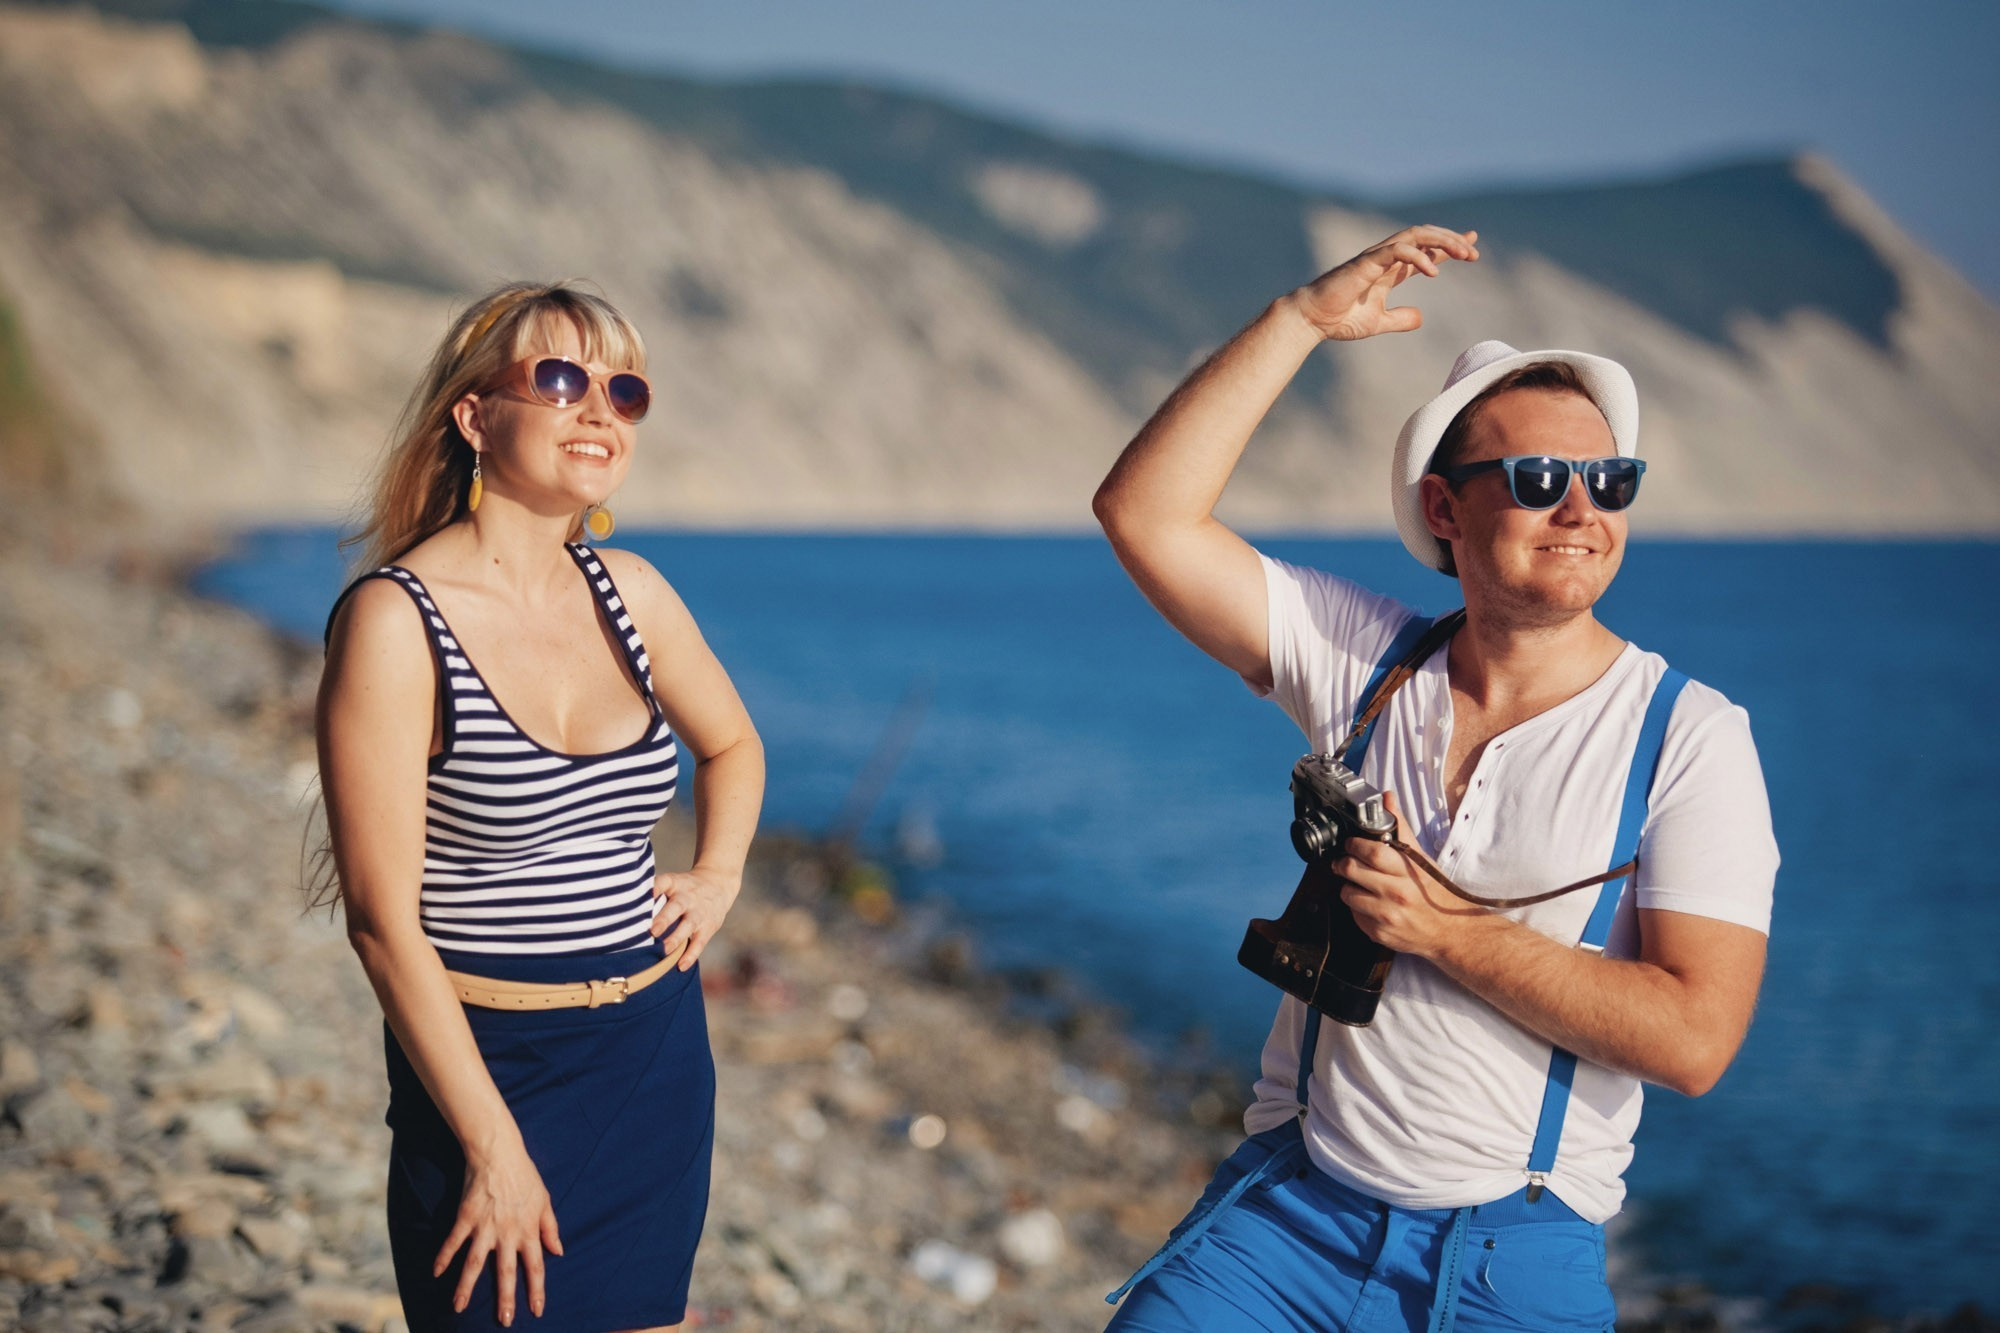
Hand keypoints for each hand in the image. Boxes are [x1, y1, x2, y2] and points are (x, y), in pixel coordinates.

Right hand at [434, 1139, 561, 1324]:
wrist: (499, 1153)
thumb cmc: (525, 1176)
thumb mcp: (545, 1201)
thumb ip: (550, 1228)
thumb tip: (558, 1251)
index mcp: (528, 1230)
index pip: (535, 1266)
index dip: (536, 1290)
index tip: (536, 1310)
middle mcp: (507, 1233)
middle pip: (506, 1272)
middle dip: (505, 1298)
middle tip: (503, 1321)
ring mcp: (484, 1227)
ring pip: (475, 1263)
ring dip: (466, 1287)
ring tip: (459, 1307)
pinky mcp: (465, 1218)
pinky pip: (453, 1242)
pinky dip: (444, 1257)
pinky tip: (436, 1273)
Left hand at [651, 864, 741, 969]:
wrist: (718, 883)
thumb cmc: (684, 887)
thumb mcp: (672, 881)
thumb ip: (653, 892)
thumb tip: (623, 908)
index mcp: (675, 884)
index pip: (664, 882)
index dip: (654, 887)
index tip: (643, 895)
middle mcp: (687, 897)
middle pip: (676, 907)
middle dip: (664, 919)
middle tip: (652, 931)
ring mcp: (698, 913)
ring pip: (688, 926)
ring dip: (676, 938)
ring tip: (664, 951)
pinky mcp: (708, 927)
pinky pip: (699, 942)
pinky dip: (691, 955)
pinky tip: (681, 966)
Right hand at [1288, 225, 1478, 341]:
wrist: (1312, 320)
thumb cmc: (1339, 318)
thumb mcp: (1378, 322)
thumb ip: (1400, 319)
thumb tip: (1421, 318)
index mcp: (1390, 269)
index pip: (1426, 250)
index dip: (1450, 245)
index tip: (1472, 246)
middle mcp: (1386, 257)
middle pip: (1426, 236)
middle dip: (1452, 241)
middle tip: (1474, 253)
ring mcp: (1376, 257)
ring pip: (1416, 235)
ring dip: (1442, 241)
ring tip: (1462, 255)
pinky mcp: (1366, 262)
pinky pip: (1397, 250)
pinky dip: (1418, 256)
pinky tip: (1434, 271)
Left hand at [1333, 791, 1479, 958]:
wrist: (1450, 930)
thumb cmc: (1434, 891)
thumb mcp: (1421, 858)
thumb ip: (1401, 828)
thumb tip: (1387, 798)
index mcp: (1408, 872)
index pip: (1372, 852)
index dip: (1355, 844)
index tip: (1352, 843)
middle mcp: (1397, 894)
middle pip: (1353, 871)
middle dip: (1343, 863)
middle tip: (1346, 861)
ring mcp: (1387, 916)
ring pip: (1347, 893)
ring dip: (1348, 885)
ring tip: (1360, 883)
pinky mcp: (1378, 933)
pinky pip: (1354, 914)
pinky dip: (1357, 907)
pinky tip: (1370, 903)